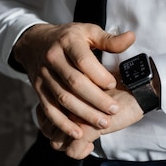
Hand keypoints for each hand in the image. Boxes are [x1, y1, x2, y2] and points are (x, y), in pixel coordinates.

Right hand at [13, 23, 135, 139]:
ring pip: (63, 98)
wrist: (34, 43)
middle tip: (113, 110)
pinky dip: (62, 123)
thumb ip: (110, 40)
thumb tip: (131, 38)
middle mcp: (53, 59)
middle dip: (95, 99)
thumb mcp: (88, 32)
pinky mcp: (38, 90)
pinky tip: (77, 133)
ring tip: (102, 124)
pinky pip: (49, 109)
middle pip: (74, 82)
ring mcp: (44, 76)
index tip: (113, 85)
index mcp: (68, 42)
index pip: (83, 61)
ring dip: (83, 114)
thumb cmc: (68, 38)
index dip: (98, 74)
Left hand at [37, 85, 144, 158]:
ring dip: (71, 145)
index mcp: (65, 91)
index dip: (49, 124)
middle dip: (59, 137)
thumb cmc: (116, 90)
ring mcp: (76, 115)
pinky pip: (74, 149)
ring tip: (86, 142)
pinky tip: (92, 146)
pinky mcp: (89, 126)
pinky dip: (81, 152)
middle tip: (78, 136)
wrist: (138, 87)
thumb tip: (64, 121)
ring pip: (57, 141)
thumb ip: (77, 102)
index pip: (43, 113)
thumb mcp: (93, 94)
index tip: (66, 126)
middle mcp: (66, 103)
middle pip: (47, 129)